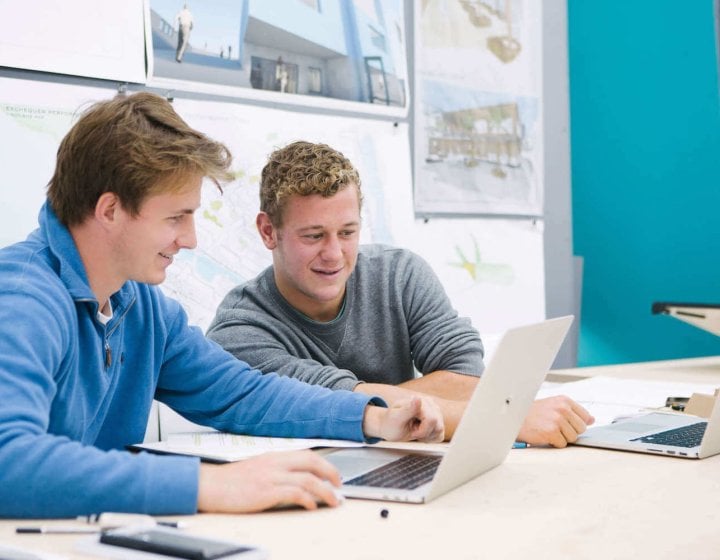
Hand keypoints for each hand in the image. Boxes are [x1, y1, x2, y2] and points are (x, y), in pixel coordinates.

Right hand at [197, 449, 341, 512]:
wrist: (210, 485)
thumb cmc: (230, 481)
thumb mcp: (257, 468)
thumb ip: (275, 470)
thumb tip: (294, 480)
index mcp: (274, 457)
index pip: (306, 455)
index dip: (324, 464)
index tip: (333, 475)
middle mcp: (275, 463)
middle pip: (312, 462)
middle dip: (330, 473)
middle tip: (339, 485)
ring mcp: (271, 476)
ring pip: (308, 478)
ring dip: (325, 490)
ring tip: (333, 500)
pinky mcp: (266, 491)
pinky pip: (294, 492)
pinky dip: (307, 499)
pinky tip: (312, 506)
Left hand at [363, 396, 444, 442]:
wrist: (390, 428)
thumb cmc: (390, 423)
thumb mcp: (396, 418)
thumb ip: (408, 409)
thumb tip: (418, 398)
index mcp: (419, 400)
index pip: (431, 420)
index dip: (421, 431)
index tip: (411, 432)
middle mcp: (429, 404)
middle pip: (437, 426)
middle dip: (424, 434)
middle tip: (412, 431)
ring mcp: (435, 412)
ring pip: (439, 430)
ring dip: (426, 436)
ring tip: (415, 431)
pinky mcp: (437, 422)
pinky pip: (440, 435)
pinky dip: (430, 439)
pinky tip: (421, 434)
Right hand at [516, 396, 594, 446]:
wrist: (514, 418)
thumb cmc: (533, 413)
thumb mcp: (554, 405)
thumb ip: (573, 412)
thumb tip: (591, 420)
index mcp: (564, 400)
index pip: (585, 416)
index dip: (576, 423)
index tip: (567, 423)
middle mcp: (562, 408)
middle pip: (581, 429)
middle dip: (569, 431)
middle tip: (554, 427)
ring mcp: (557, 420)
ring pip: (573, 438)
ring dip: (561, 437)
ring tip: (548, 430)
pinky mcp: (552, 432)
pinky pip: (562, 444)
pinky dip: (554, 443)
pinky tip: (544, 435)